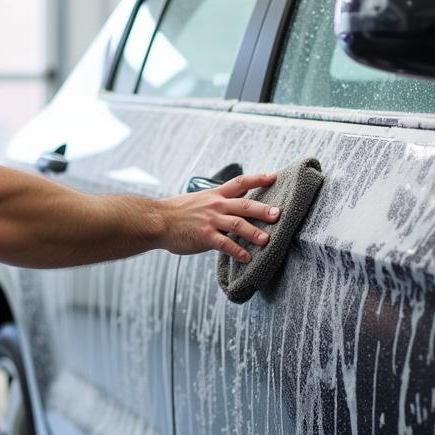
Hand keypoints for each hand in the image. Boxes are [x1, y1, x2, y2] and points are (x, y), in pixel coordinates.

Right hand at [159, 172, 279, 262]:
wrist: (156, 220)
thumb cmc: (177, 212)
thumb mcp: (199, 200)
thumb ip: (217, 202)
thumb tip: (233, 204)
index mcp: (215, 195)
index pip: (240, 182)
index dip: (258, 179)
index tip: (274, 176)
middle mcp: (215, 205)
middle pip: (245, 205)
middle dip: (263, 210)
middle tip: (278, 214)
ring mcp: (210, 221)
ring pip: (238, 225)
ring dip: (254, 233)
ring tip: (266, 240)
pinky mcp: (204, 237)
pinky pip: (225, 244)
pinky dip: (237, 251)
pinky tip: (247, 258)